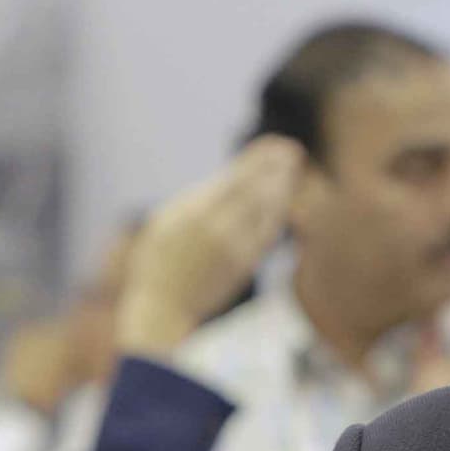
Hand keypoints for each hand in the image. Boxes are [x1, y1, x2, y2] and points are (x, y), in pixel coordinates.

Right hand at [116, 137, 305, 358]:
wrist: (164, 306)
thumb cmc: (158, 260)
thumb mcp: (166, 221)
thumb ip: (196, 199)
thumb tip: (227, 181)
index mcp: (195, 212)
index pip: (237, 178)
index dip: (259, 159)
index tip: (273, 144)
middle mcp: (218, 227)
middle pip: (258, 190)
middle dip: (277, 168)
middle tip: (291, 149)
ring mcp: (235, 248)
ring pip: (268, 211)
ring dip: (282, 187)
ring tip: (292, 169)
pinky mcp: (244, 265)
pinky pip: (268, 233)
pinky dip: (278, 213)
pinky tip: (283, 201)